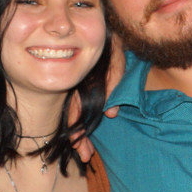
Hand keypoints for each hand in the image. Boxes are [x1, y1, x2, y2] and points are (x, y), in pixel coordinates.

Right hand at [71, 38, 126, 160]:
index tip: (78, 144)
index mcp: (82, 83)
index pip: (76, 109)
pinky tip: (85, 140)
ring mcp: (82, 92)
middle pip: (74, 117)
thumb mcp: (116, 60)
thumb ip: (113, 83)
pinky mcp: (87, 94)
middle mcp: (78, 89)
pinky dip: (84, 126)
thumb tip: (110, 114)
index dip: (76, 128)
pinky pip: (83, 112)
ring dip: (81, 136)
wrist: (110, 35)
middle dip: (78, 138)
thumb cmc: (114, 47)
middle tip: (86, 156)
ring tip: (86, 155)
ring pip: (78, 117)